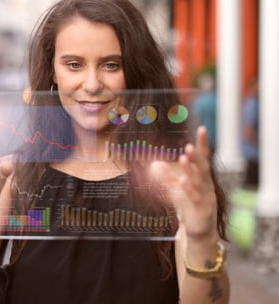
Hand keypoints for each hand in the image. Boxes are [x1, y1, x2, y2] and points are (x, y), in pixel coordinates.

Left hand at [149, 126, 217, 240]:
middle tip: (189, 146)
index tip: (202, 129)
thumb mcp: (177, 189)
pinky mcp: (202, 210)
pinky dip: (189, 189)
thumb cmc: (190, 207)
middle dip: (196, 156)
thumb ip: (168, 177)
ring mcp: (207, 198)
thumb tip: (154, 164)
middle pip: (203, 168)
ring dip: (191, 170)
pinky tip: (182, 181)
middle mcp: (208, 186)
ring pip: (199, 182)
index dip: (203, 144)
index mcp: (204, 178)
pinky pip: (195, 198)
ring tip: (184, 158)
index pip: (205, 157)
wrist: (200, 232)